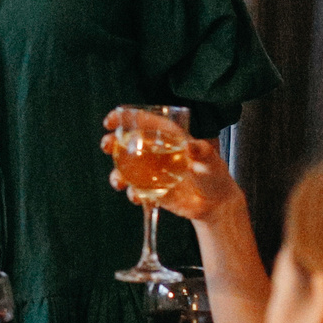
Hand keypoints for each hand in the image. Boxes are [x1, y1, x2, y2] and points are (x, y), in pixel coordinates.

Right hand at [103, 113, 238, 223]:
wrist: (216, 204)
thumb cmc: (215, 175)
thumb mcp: (212, 161)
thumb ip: (203, 152)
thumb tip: (192, 146)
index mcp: (168, 137)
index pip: (144, 122)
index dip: (125, 118)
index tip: (111, 120)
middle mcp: (156, 153)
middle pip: (127, 143)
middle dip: (112, 142)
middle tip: (107, 145)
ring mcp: (151, 172)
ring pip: (125, 168)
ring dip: (116, 173)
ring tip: (119, 181)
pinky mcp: (151, 191)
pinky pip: (135, 190)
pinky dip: (132, 194)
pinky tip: (138, 197)